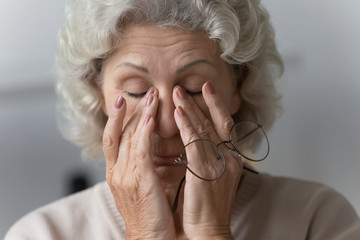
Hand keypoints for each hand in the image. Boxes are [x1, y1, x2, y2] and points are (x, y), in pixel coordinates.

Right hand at [102, 89, 174, 238]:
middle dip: (127, 111)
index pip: (112, 139)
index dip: (115, 119)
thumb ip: (138, 167)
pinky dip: (144, 131)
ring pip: (129, 137)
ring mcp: (126, 175)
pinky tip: (151, 117)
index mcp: (115, 173)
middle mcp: (117, 172)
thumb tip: (145, 148)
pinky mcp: (140, 180)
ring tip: (151, 96)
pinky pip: (141, 150)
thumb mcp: (138, 188)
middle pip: (117, 133)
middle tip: (139, 92)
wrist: (150, 239)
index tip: (122, 102)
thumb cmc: (148, 215)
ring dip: (140, 114)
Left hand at [173, 82, 242, 238]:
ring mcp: (218, 164)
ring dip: (191, 108)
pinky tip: (178, 112)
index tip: (208, 90)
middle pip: (215, 123)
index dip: (217, 107)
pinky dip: (186, 125)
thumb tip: (200, 144)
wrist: (210, 231)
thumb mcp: (215, 179)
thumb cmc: (209, 209)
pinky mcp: (204, 171)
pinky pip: (195, 142)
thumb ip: (211, 159)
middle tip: (190, 86)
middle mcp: (228, 159)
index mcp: (232, 160)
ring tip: (178, 93)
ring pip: (205, 129)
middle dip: (202, 102)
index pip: (226, 127)